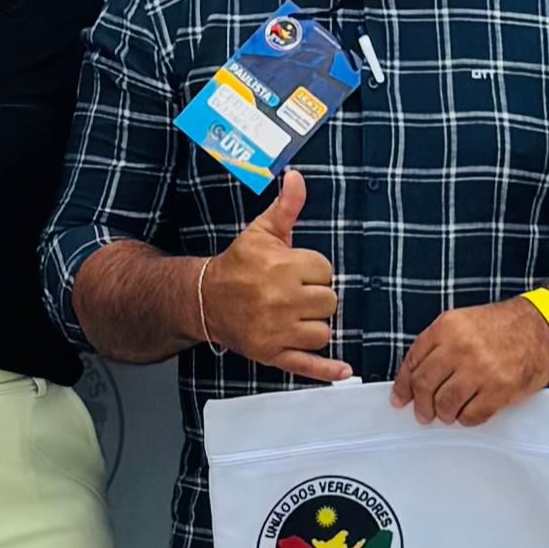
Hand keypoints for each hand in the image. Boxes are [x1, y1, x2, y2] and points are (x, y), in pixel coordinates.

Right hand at [197, 167, 344, 384]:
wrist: (205, 299)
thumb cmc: (238, 264)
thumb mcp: (261, 232)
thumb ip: (286, 206)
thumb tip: (297, 176)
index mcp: (281, 267)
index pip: (325, 271)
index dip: (314, 271)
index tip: (296, 272)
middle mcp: (280, 300)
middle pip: (329, 302)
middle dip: (316, 297)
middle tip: (294, 294)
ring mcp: (276, 330)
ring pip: (322, 332)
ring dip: (314, 325)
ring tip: (294, 316)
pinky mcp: (272, 354)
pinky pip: (307, 365)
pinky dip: (327, 371)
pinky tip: (344, 371)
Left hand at [392, 297, 548, 427]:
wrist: (544, 326)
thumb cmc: (503, 325)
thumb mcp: (462, 321)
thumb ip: (435, 345)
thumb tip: (412, 378)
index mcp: (447, 328)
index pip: (413, 363)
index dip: (403, 386)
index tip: (400, 399)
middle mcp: (461, 348)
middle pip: (425, 386)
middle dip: (420, 405)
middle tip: (423, 413)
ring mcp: (481, 371)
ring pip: (445, 404)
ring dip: (443, 414)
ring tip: (448, 414)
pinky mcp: (500, 390)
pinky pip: (471, 416)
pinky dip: (465, 419)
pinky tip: (468, 412)